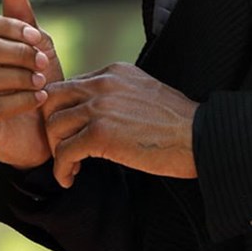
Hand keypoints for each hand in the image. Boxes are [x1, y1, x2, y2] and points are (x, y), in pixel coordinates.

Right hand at [0, 0, 64, 168]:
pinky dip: (19, 100)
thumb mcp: (39, 52)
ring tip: (42, 82)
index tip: (36, 38)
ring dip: (17, 76)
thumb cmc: (39, 88)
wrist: (46, 135)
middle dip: (14, 51)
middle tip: (42, 62)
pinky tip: (40, 100)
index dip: (7, 26)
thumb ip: (25, 24)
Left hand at [42, 62, 197, 186]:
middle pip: (51, 100)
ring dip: (57, 150)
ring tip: (70, 166)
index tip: (69, 132)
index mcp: (112, 72)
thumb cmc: (178, 123)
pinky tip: (70, 178)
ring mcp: (99, 107)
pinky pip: (65, 151)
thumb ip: (117, 94)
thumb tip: (95, 111)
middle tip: (61, 147)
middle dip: (51, 126)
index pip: (69, 86)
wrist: (200, 137)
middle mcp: (101, 84)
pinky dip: (62, 168)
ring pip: (54, 126)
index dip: (63, 111)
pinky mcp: (100, 133)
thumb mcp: (144, 92)